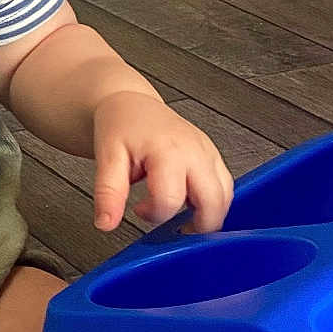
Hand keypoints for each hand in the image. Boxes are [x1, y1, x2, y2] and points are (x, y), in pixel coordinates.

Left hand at [91, 91, 233, 233]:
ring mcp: (208, 152)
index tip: (139, 209)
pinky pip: (225, 186)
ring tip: (177, 214)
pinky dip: (213, 202)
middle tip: (170, 226)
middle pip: (213, 203)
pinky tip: (189, 202)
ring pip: (226, 196)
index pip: (171, 200)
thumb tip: (106, 223)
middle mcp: (195, 151)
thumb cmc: (121, 127)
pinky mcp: (214, 156)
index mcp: (167, 151)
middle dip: (195, 225)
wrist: (131, 105)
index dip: (154, 214)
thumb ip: (109, 193)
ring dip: (207, 214)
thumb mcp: (107, 159)